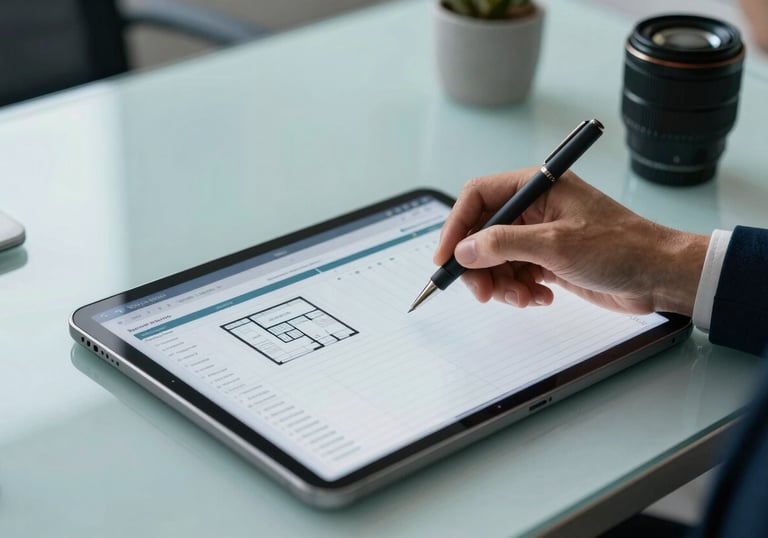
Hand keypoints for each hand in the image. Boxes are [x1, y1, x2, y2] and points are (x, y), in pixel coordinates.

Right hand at [433, 168, 708, 314]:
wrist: (658, 276)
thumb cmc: (619, 247)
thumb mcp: (556, 244)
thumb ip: (504, 244)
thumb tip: (464, 250)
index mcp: (535, 188)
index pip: (478, 197)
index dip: (456, 226)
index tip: (445, 258)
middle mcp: (534, 209)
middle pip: (482, 234)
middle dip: (479, 266)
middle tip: (483, 294)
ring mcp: (540, 236)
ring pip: (496, 260)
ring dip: (501, 284)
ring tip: (523, 297)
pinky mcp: (548, 261)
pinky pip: (515, 275)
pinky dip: (520, 290)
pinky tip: (541, 297)